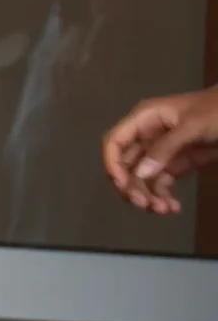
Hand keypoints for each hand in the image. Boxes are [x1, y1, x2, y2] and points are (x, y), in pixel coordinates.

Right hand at [104, 85, 217, 213]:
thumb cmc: (217, 111)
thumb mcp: (192, 125)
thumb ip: (166, 148)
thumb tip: (140, 174)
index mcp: (144, 119)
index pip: (115, 142)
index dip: (112, 163)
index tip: (122, 184)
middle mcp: (147, 137)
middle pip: (126, 166)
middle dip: (132, 187)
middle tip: (144, 204)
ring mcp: (161, 152)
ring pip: (142, 179)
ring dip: (148, 196)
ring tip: (163, 209)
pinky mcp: (176, 164)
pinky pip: (161, 184)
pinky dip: (163, 197)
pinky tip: (173, 208)